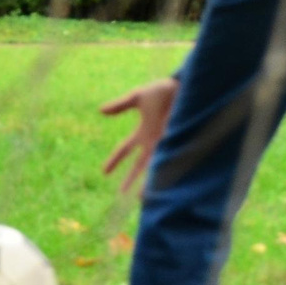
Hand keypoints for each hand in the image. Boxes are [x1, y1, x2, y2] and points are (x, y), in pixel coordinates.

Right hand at [101, 76, 178, 191]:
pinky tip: (164, 185)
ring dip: (148, 182)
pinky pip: (170, 160)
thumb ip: (120, 105)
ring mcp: (165, 144)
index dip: (114, 160)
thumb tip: (100, 110)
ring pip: (154, 167)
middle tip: (122, 195)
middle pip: (139, 165)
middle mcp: (153, 142)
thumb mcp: (138, 97)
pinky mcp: (177, 142)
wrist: (185, 87)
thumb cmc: (163, 91)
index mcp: (143, 132)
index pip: (125, 149)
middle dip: (131, 180)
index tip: (104, 172)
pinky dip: (166, 172)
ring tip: (143, 198)